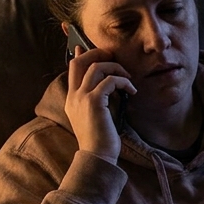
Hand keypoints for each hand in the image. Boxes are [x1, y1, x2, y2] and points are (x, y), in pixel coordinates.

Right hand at [64, 46, 135, 160]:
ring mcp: (81, 98)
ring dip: (115, 68)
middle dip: (98, 53)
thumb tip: (107, 84)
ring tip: (127, 77)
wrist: (97, 157)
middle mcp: (73, 96)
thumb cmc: (101, 139)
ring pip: (96, 67)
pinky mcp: (93, 102)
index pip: (72, 68)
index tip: (88, 46)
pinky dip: (123, 81)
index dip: (81, 54)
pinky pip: (109, 81)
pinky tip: (132, 90)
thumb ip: (97, 99)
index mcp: (71, 99)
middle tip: (114, 58)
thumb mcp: (95, 116)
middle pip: (80, 61)